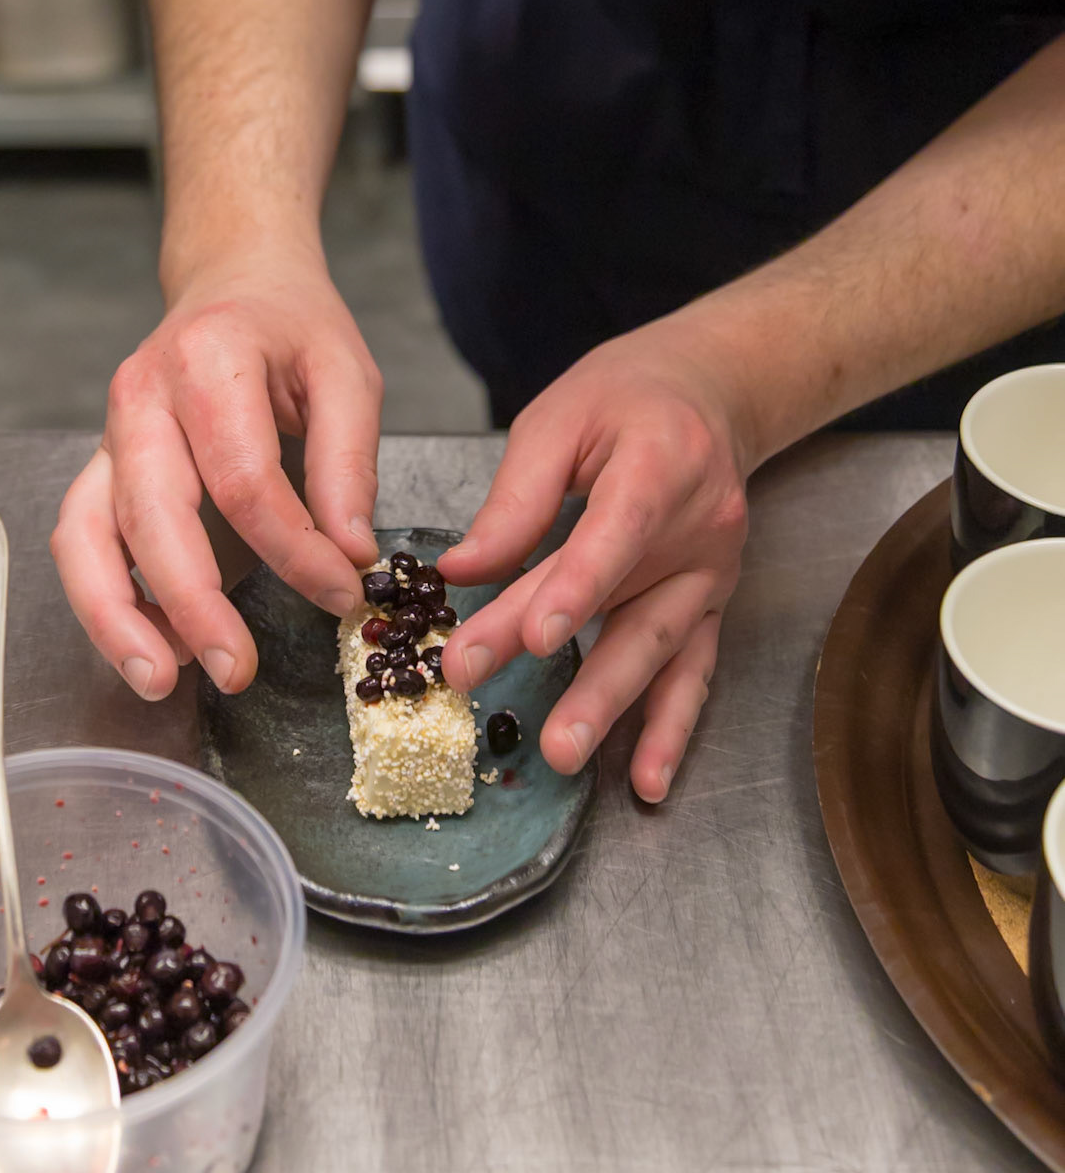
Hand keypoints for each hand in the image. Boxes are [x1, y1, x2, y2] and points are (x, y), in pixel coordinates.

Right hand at [52, 243, 381, 699]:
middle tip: (239, 670)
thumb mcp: (346, 372)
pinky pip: (81, 541)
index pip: (242, 478)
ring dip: (115, 617)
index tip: (343, 592)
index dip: (293, 550)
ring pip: (86, 535)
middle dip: (191, 603)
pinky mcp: (102, 468)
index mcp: (207, 360)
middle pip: (151, 513)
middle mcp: (141, 397)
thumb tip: (349, 552)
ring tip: (161, 680)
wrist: (233, 280)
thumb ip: (349, 462)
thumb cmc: (291, 325)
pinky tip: (153, 647)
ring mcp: (109, 434)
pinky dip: (105, 602)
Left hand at [439, 315, 752, 801]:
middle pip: (629, 605)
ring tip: (567, 755)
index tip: (531, 638)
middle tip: (528, 724)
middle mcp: (701, 525)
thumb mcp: (559, 417)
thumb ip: (515, 498)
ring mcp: (712, 572)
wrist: (710, 392)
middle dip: (575, 671)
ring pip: (659, 648)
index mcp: (661, 464)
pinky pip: (694, 671)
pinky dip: (671, 727)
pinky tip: (647, 780)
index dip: (577, 588)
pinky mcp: (710, 603)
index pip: (616, 533)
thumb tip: (460, 571)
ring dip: (615, 709)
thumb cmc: (625, 397)